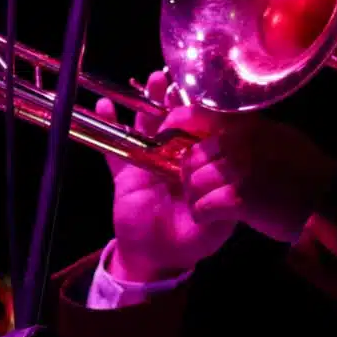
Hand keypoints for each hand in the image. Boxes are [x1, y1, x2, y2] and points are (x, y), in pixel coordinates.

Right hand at [95, 71, 235, 282]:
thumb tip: (232, 189)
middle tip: (177, 78)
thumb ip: (223, 209)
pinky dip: (107, 126)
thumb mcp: (214, 228)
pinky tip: (104, 106)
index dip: (203, 114)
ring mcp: (149, 162)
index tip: (204, 95)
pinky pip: (113, 148)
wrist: (154, 258)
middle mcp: (175, 158)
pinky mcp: (125, 172)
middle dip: (175, 98)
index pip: (203, 133)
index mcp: (199, 167)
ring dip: (148, 103)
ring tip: (153, 80)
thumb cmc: (188, 241)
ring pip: (147, 127)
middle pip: (175, 121)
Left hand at [179, 111, 336, 243]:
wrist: (330, 200)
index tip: (167, 135)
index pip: (191, 115)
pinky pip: (202, 207)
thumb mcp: (277, 136)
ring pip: (192, 182)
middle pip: (189, 156)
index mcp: (244, 124)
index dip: (173, 124)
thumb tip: (217, 128)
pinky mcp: (240, 200)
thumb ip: (246, 131)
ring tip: (208, 204)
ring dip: (195, 197)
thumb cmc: (305, 170)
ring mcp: (238, 170)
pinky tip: (212, 217)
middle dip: (187, 173)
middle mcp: (237, 142)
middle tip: (197, 186)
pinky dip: (202, 215)